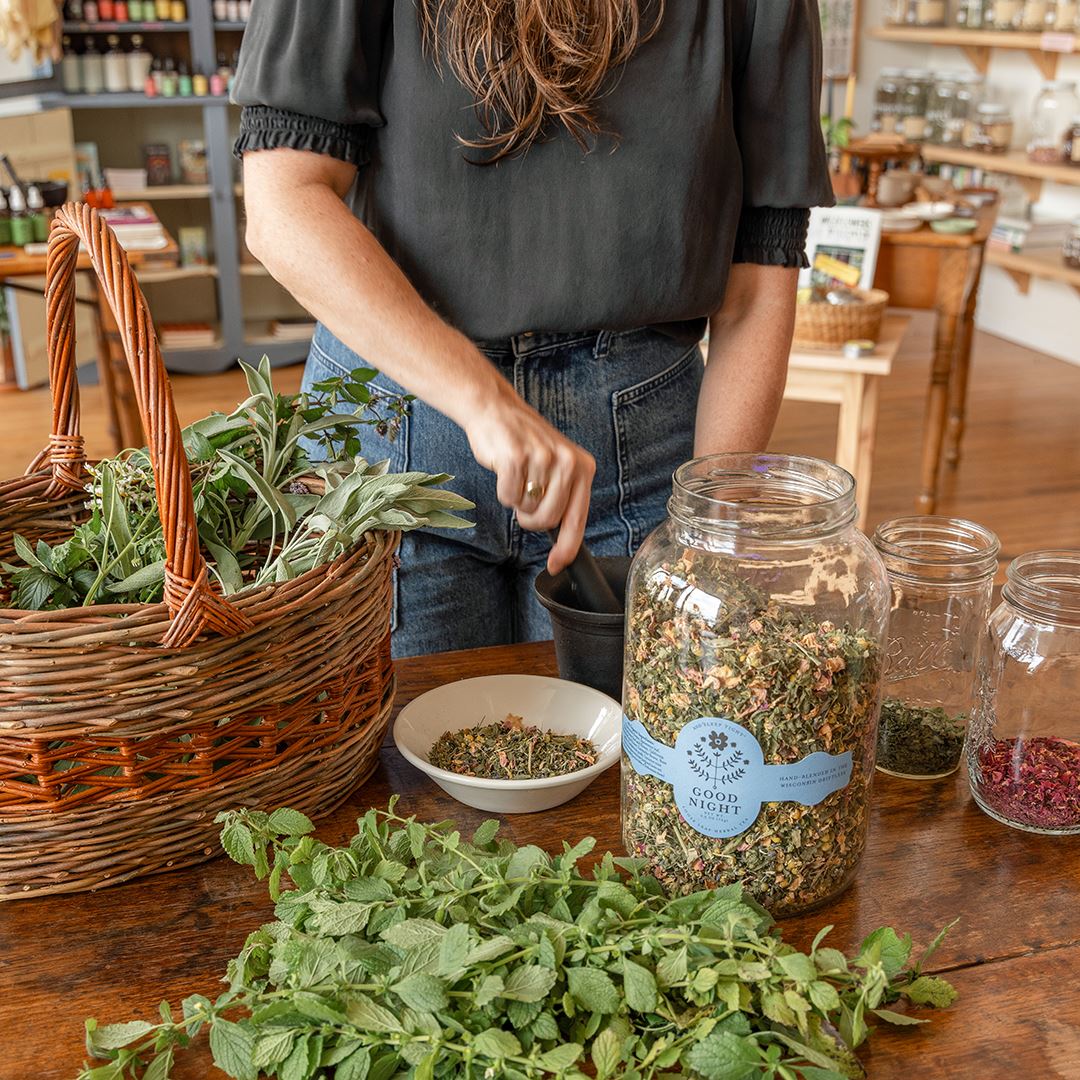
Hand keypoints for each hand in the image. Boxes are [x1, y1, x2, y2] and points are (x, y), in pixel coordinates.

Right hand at [464, 387, 595, 574]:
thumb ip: (565, 497)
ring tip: (517, 478)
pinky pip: (508, 498)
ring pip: (527, 511)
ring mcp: (543, 459)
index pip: (577, 519)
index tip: (556, 564)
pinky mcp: (517, 457)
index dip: (567, 548)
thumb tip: (564, 543)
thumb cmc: (525, 443)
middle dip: (532, 520)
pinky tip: (505, 470)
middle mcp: (567, 462)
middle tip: (525, 500)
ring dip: (517, 503)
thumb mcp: (557, 465)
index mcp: (582, 467)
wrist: (496, 410)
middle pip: (549, 521)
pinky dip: (503, 491)